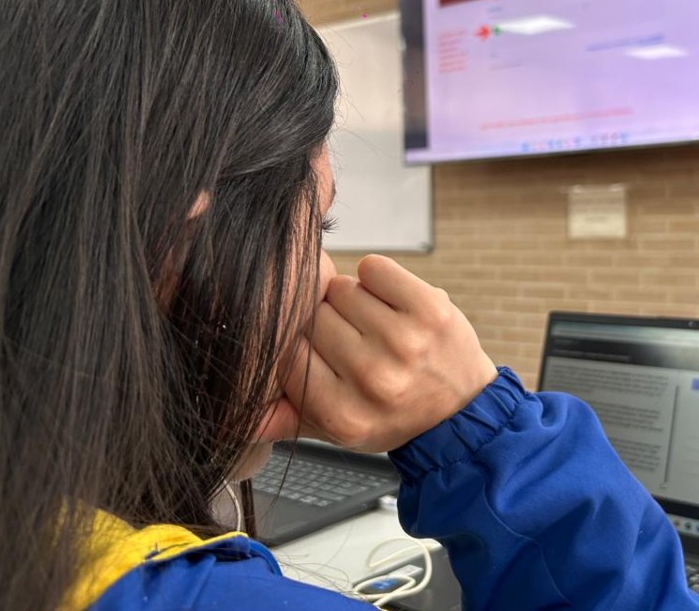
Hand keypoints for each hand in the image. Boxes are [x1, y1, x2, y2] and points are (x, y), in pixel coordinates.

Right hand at [274, 255, 496, 451]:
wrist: (462, 409)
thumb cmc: (392, 413)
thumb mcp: (337, 430)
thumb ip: (285, 421)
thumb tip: (237, 419)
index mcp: (345, 415)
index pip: (287, 354)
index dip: (298, 346)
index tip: (319, 353)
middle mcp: (375, 380)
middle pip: (312, 319)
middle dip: (326, 323)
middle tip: (353, 342)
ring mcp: (406, 342)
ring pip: (340, 290)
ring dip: (351, 301)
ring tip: (373, 326)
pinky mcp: (431, 308)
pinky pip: (373, 268)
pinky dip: (376, 278)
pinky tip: (390, 304)